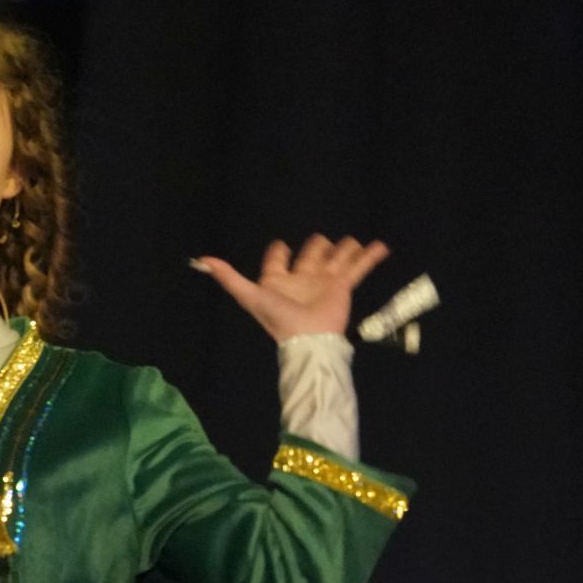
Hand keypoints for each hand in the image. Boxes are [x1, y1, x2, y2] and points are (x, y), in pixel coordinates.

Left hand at [191, 234, 391, 340]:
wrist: (309, 339)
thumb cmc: (278, 318)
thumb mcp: (249, 295)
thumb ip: (228, 278)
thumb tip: (202, 261)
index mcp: (279, 282)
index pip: (278, 263)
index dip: (278, 254)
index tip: (280, 245)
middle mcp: (302, 280)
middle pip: (311, 258)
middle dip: (316, 248)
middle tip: (321, 242)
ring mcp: (324, 282)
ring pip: (337, 260)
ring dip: (345, 249)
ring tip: (352, 242)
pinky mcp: (343, 287)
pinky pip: (358, 268)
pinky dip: (369, 257)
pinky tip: (380, 246)